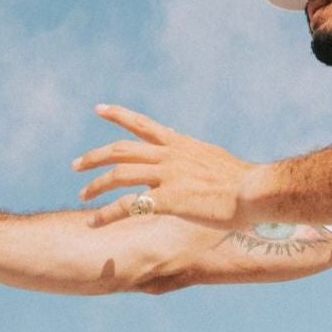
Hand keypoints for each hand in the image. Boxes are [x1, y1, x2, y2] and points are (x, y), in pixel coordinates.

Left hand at [73, 105, 258, 227]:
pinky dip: (107, 214)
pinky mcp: (168, 200)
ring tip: (81, 197)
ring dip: (95, 186)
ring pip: (119, 175)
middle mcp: (168, 156)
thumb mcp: (213, 157)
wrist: (255, 191)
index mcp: (180, 145)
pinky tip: (94, 222)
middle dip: (94, 158)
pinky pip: (128, 205)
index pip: (142, 124)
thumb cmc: (243, 180)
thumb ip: (193, 153)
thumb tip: (184, 144)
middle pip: (120, 151)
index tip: (99, 109)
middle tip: (76, 166)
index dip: (118, 115)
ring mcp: (167, 177)